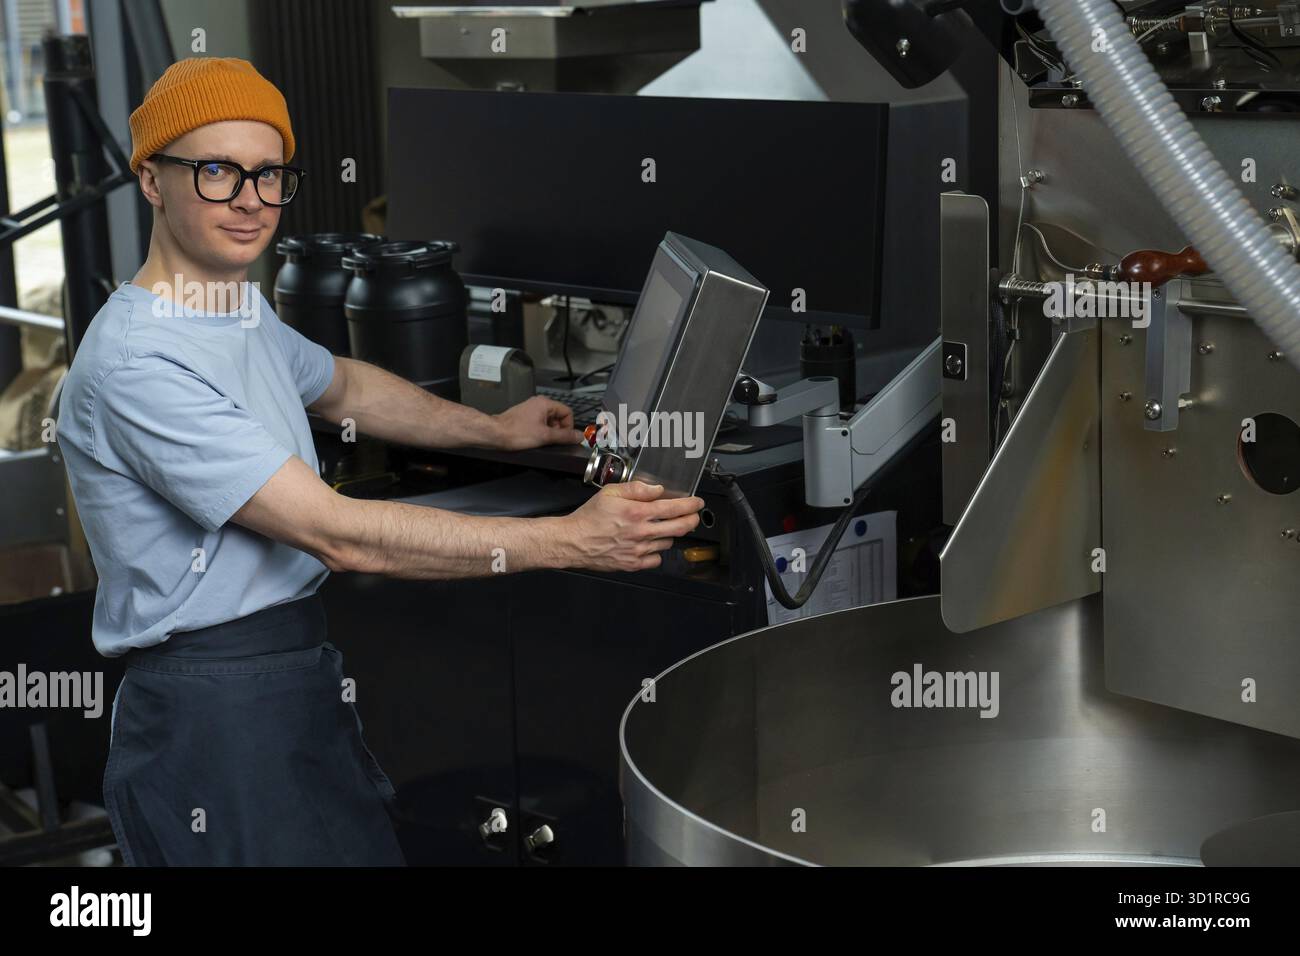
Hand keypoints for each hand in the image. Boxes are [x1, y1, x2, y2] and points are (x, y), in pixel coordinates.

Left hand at [494, 395, 583, 450]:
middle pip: (558, 416)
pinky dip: (539, 431)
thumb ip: (565, 436)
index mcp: (545, 403)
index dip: (568, 426)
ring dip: (548, 431)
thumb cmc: (515, 432)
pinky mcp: (524, 416)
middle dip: (557, 430)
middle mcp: (538, 403)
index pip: (567, 412)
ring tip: (539, 439)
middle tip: (551, 440)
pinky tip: (532, 438)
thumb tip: (578, 436)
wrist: (495, 434)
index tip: (564, 437)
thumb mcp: (545, 436)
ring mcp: (530, 409)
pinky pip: (539, 423)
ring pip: (548, 421)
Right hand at [559, 480, 703, 572]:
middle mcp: (641, 532)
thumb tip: (657, 490)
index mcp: (637, 512)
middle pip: (679, 528)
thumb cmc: (588, 518)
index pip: (674, 508)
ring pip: (668, 543)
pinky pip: (656, 559)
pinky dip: (657, 552)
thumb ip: (637, 489)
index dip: (691, 505)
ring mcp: (639, 550)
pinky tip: (649, 544)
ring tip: (660, 528)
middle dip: (692, 521)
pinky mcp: (633, 564)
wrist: (572, 542)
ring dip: (670, 534)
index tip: (697, 503)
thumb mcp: (610, 492)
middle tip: (693, 516)